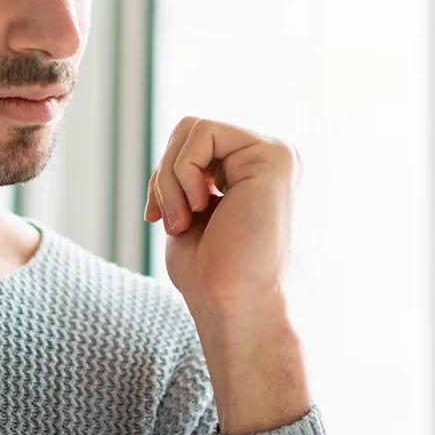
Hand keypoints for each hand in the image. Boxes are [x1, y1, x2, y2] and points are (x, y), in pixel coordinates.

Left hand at [145, 117, 310, 434]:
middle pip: (191, 129)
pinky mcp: (275, 157)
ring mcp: (277, 154)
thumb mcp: (191, 211)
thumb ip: (189, 177)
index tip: (157, 217)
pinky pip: (205, 133)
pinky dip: (184, 172)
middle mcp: (271, 158)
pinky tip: (201, 207)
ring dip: (172, 177)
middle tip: (173, 221)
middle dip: (165, 174)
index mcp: (254, 170)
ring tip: (186, 219)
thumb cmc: (213, 275)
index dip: (164, 176)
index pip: (194, 144)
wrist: (235, 307)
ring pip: (194, 127)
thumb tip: (172, 153)